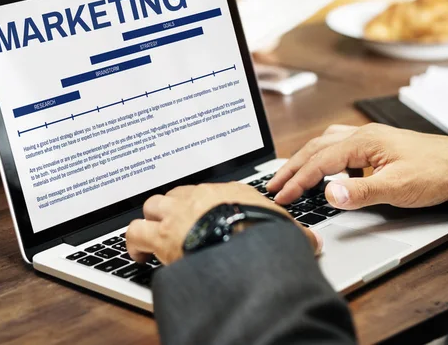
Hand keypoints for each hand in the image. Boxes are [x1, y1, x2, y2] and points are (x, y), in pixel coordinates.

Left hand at [126, 182, 321, 264]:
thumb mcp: (286, 231)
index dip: (203, 204)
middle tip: (176, 224)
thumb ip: (296, 233)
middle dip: (174, 208)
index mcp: (229, 192)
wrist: (246, 246)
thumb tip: (313, 241)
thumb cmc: (266, 235)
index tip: (203, 215)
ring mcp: (178, 214)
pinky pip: (135, 232)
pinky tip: (138, 255)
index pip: (209, 191)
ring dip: (151, 220)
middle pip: (177, 194)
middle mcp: (200, 197)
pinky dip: (134, 243)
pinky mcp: (161, 235)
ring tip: (152, 236)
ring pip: (152, 205)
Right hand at [267, 123, 447, 209]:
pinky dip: (323, 156)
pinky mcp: (376, 146)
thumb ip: (361, 191)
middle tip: (273, 185)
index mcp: (363, 142)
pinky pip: (339, 146)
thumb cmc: (436, 172)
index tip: (281, 197)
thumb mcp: (398, 187)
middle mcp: (362, 135)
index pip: (319, 162)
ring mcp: (369, 139)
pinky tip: (324, 166)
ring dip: (304, 159)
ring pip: (325, 144)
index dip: (297, 181)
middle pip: (316, 148)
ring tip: (289, 175)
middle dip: (292, 167)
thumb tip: (328, 194)